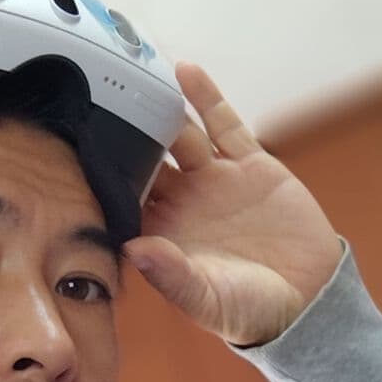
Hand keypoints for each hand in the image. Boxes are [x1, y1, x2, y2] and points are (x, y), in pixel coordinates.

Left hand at [121, 61, 343, 345]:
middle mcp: (183, 203)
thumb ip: (170, 275)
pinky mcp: (250, 165)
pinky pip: (223, 124)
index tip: (72, 151)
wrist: (308, 300)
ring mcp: (215, 180)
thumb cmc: (248, 310)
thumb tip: (135, 249)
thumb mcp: (206, 299)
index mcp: (162, 234)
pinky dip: (205, 98)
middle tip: (93, 100)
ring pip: (180, 136)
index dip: (101, 177)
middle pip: (145, 160)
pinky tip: (184, 71)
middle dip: (122, 135)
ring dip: (159, 110)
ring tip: (135, 78)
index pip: (122, 198)